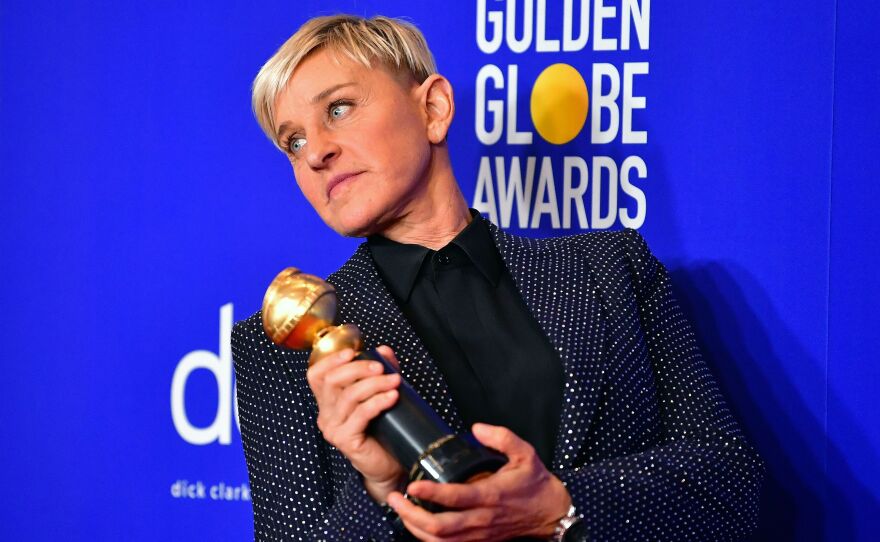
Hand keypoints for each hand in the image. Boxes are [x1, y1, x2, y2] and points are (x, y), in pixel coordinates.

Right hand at [306, 345, 404, 501]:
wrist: (388, 465)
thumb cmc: (383, 430)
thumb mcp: (380, 394)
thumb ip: (380, 372)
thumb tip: (383, 350)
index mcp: (328, 402)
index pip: (316, 375)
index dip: (331, 360)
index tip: (352, 352)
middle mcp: (326, 415)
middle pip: (332, 381)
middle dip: (358, 369)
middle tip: (381, 367)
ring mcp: (334, 429)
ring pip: (349, 396)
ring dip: (374, 384)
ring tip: (395, 381)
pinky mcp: (346, 441)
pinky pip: (361, 414)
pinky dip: (378, 401)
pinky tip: (392, 396)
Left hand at [387, 423, 571, 540]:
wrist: (550, 512)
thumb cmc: (535, 482)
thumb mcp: (526, 453)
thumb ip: (502, 437)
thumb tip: (477, 428)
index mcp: (491, 495)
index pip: (456, 498)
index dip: (431, 494)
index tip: (412, 485)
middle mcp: (482, 519)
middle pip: (440, 527)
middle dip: (412, 515)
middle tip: (394, 498)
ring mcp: (479, 534)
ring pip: (440, 541)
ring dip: (415, 528)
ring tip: (399, 510)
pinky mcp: (478, 541)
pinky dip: (427, 539)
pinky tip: (415, 525)